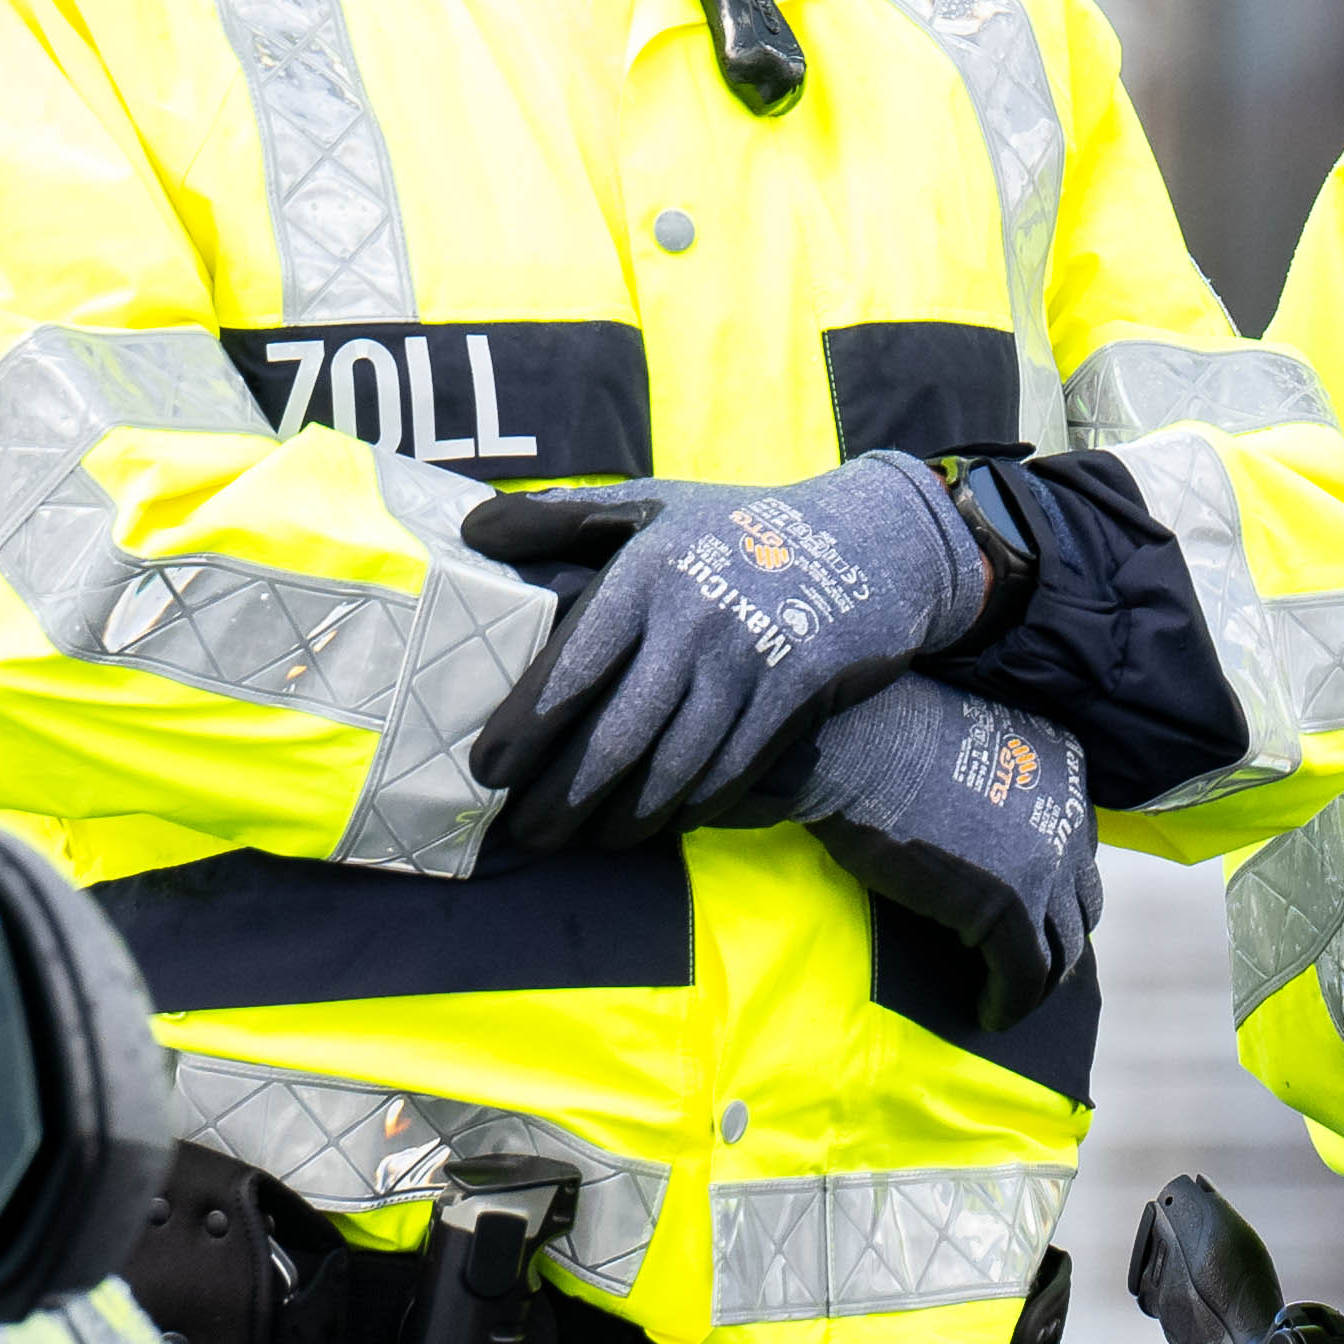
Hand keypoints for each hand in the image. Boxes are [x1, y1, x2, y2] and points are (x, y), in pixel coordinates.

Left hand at [466, 452, 995, 849]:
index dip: (525, 729)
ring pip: (670, 768)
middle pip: (615, 735)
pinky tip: (655, 825)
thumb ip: (560, 516)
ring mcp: (748, 666)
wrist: (871, 542)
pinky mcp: (792, 700)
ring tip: (583, 840)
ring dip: (620, 817)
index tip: (487, 770)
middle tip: (524, 832)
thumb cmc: (738, 525)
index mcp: (648, 574)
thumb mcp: (653, 503)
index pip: (571, 668)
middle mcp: (694, 624)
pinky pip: (728, 774)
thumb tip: (472, 530)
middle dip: (561, 796)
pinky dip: (686, 810)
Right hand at [793, 673, 1097, 1001]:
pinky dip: (1009, 1003)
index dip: (1051, 891)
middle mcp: (1069, 814)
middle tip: (1019, 966)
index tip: (1023, 916)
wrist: (851, 739)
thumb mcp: (961, 749)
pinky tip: (987, 1013)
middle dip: (1054, 939)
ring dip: (1034, 980)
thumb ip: (987, 789)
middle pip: (1079, 902)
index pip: (1075, 850)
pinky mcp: (1011, 907)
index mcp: (1064, 767)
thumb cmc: (878, 735)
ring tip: (1002, 996)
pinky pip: (1024, 976)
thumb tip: (974, 835)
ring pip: (1061, 947)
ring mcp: (1046, 862)